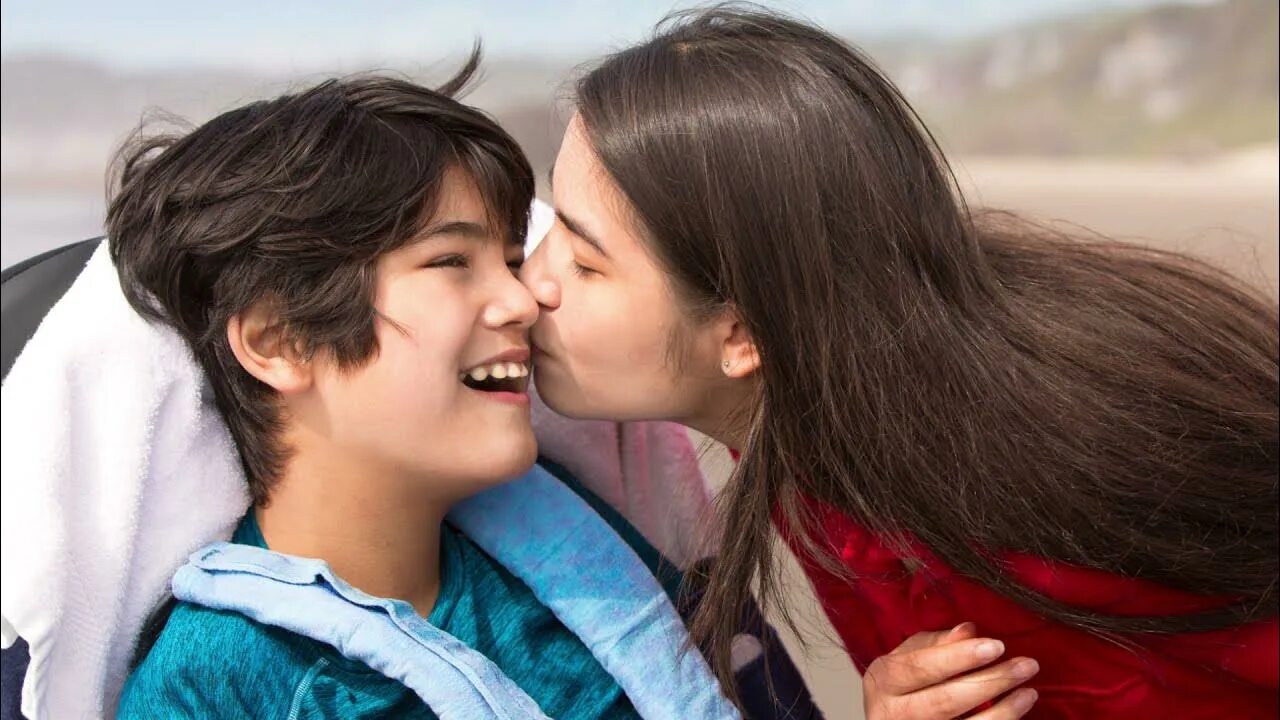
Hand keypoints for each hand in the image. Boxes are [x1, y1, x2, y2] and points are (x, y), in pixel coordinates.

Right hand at [862, 623, 1038, 718]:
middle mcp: (894, 713)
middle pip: (944, 701)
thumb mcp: (908, 658)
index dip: (958, 657)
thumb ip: (936, 643)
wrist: (890, 718)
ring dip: (1003, 711)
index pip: (920, 667)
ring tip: (1029, 691)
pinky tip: (1017, 710)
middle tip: (1025, 665)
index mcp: (884, 681)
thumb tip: (968, 631)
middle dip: (989, 682)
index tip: (996, 645)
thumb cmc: (902, 685)